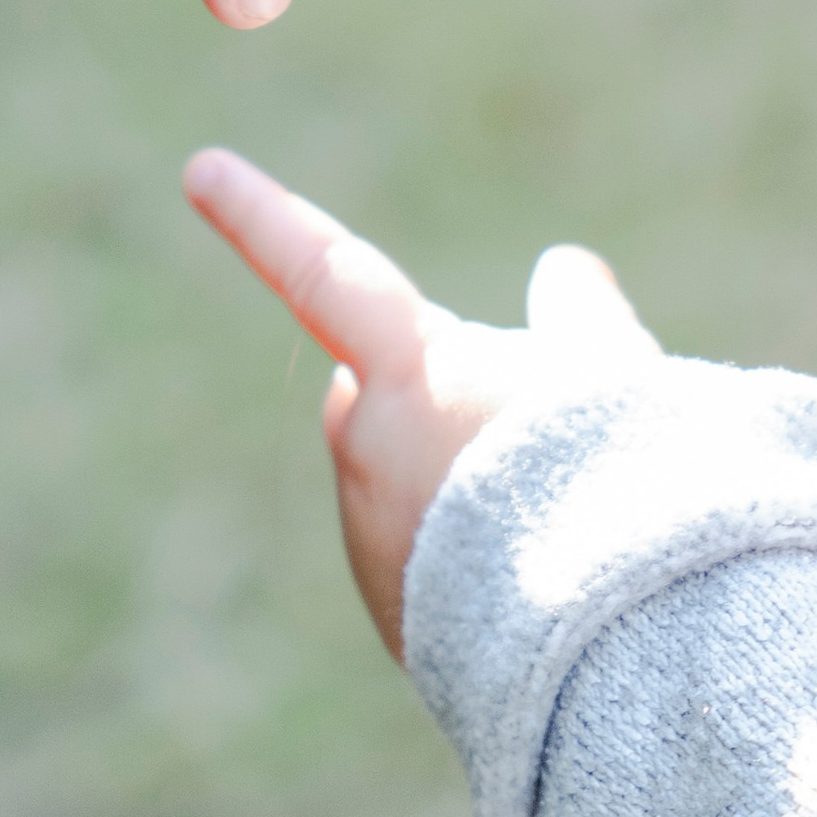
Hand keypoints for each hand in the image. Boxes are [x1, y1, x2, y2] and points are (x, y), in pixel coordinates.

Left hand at [181, 147, 654, 656]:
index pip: (322, 270)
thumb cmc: (617, 482)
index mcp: (408, 371)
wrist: (614, 647)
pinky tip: (545, 584)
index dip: (262, 216)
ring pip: (407, 482)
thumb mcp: (617, 373)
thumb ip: (581, 318)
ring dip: (462, 485)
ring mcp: (373, 539)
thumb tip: (566, 270)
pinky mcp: (396, 618)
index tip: (198, 169)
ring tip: (570, 519)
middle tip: (533, 421)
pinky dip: (467, 561)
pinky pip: (424, 563)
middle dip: (423, 393)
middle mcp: (369, 449)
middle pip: (378, 392)